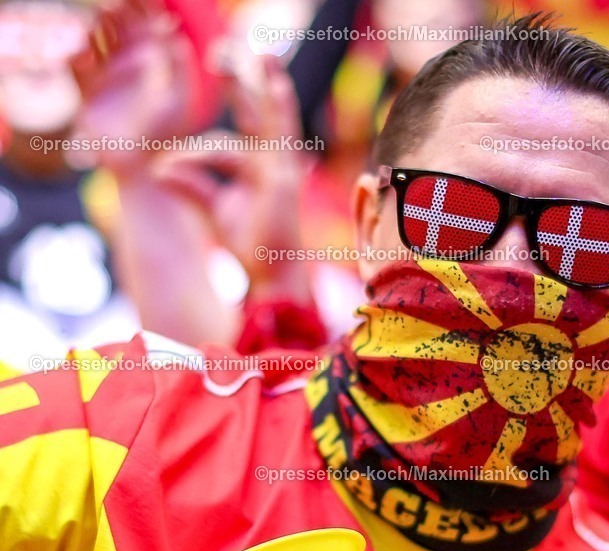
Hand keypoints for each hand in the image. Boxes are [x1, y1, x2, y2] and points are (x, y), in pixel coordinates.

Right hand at [70, 0, 198, 172]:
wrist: (144, 166)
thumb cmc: (166, 134)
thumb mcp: (179, 99)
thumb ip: (180, 69)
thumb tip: (177, 35)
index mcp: (145, 66)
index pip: (140, 31)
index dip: (142, 14)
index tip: (150, 5)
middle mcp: (121, 68)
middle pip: (115, 31)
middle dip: (118, 14)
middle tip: (118, 3)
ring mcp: (102, 80)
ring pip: (94, 44)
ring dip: (96, 29)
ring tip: (102, 17)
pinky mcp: (86, 97)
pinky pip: (76, 73)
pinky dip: (76, 60)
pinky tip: (84, 52)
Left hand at [149, 52, 306, 291]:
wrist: (271, 271)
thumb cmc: (249, 242)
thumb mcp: (216, 207)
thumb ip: (192, 184)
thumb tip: (158, 169)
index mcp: (262, 167)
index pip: (237, 136)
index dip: (207, 136)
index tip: (173, 150)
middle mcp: (275, 162)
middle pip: (260, 114)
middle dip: (247, 83)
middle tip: (230, 53)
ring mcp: (282, 168)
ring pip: (273, 119)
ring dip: (268, 87)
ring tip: (263, 58)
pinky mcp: (282, 178)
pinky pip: (270, 142)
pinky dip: (271, 114)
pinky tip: (271, 92)